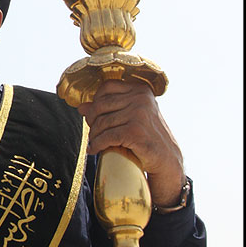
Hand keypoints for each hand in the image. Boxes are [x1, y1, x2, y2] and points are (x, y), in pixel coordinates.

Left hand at [78, 80, 185, 207]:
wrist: (166, 159)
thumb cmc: (146, 136)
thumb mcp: (129, 117)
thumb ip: (107, 109)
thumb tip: (81, 107)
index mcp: (140, 89)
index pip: (107, 87)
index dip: (95, 101)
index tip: (94, 115)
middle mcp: (141, 98)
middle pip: (101, 105)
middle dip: (92, 121)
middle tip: (92, 133)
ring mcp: (139, 114)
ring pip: (102, 122)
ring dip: (93, 135)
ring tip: (94, 143)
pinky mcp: (135, 131)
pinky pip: (107, 137)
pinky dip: (97, 145)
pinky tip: (94, 150)